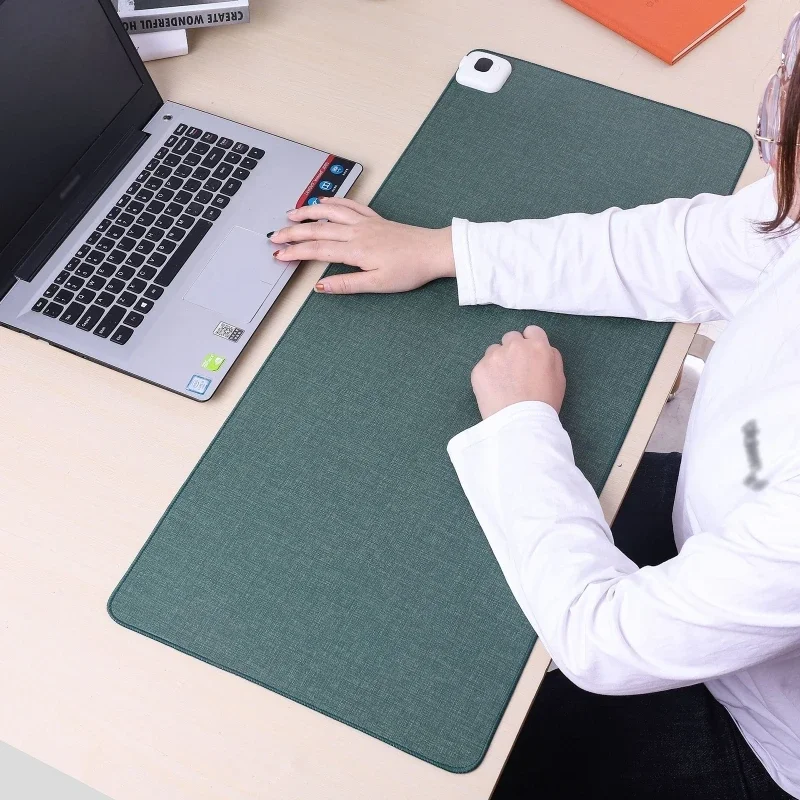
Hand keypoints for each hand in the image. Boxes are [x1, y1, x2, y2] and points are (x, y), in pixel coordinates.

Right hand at [269, 197, 455, 293]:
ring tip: (291, 214)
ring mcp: (365, 222)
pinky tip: (324, 202)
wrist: (433, 251)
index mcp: (355, 250)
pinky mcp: (375, 219)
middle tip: (274, 236)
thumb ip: (346, 284)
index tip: (278, 254)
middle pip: (317, 230)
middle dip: (292, 233)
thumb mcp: (377, 284)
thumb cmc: (409, 269)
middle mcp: (357, 232)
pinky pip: (349, 205)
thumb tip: (321, 286)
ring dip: (308, 212)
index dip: (294, 252)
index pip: (316, 250)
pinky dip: (333, 202)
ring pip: (330, 212)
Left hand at [471, 326, 565, 418]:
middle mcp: (515, 346)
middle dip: (512, 349)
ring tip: (502, 382)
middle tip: (514, 370)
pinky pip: (482, 366)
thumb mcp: (559, 377)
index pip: (532, 331)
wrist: (521, 422)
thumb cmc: (545, 403)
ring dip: (498, 360)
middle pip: (511, 338)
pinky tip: (493, 390)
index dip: (530, 343)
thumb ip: (551, 357)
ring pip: (494, 350)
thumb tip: (542, 349)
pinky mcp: (479, 368)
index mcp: (538, 346)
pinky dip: (486, 375)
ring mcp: (495, 356)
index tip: (528, 355)